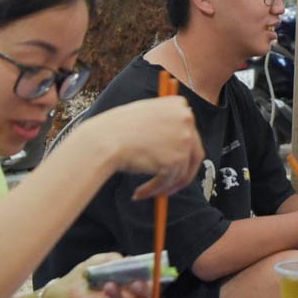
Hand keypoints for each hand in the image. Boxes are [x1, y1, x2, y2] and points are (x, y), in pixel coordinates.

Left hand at [46, 253, 155, 297]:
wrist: (67, 287)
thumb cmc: (89, 272)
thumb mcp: (101, 260)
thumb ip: (115, 259)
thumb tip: (128, 260)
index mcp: (134, 284)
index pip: (152, 285)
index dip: (156, 281)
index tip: (154, 274)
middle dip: (144, 292)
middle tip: (135, 283)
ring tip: (109, 286)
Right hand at [82, 97, 204, 199]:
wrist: (104, 139)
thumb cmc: (115, 128)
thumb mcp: (145, 115)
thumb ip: (164, 126)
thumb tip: (172, 149)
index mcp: (178, 104)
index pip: (189, 132)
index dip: (182, 152)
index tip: (173, 164)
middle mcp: (186, 119)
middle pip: (194, 154)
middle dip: (181, 174)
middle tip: (168, 186)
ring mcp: (184, 139)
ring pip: (181, 172)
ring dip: (164, 185)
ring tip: (147, 192)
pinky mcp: (177, 160)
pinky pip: (168, 181)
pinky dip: (155, 190)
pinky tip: (140, 193)